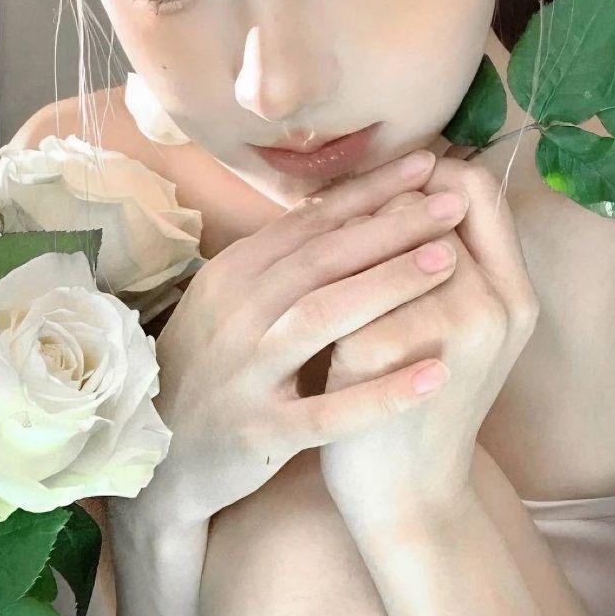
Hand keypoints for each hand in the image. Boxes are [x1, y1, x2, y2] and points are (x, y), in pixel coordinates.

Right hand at [125, 148, 476, 530]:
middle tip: (452, 201)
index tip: (426, 164)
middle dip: (391, 225)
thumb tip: (351, 201)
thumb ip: (284, 257)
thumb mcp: (232, 297)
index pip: (310, 220)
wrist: (162, 451)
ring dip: (388, 285)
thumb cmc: (212, 362)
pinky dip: (383, 392)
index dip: (370, 190)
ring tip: (450, 262)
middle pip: (322, 257)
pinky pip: (328, 411)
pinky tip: (436, 375)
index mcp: (236, 273)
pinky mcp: (262, 430)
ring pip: (321, 317)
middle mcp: (240, 312)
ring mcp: (248, 371)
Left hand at [318, 152, 540, 538]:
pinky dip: (324, 290)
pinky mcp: (387, 365)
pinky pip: (347, 299)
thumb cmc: (417, 394)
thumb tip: (409, 175)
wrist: (405, 493)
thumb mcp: (456, 325)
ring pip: (384, 245)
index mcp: (514, 293)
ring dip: (351, 240)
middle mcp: (494, 308)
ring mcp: (447, 338)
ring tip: (323, 244)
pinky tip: (303, 291)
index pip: (479, 190)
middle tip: (345, 208)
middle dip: (380, 203)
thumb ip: (444, 258)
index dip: (430, 175)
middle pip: (427, 207)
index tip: (393, 180)